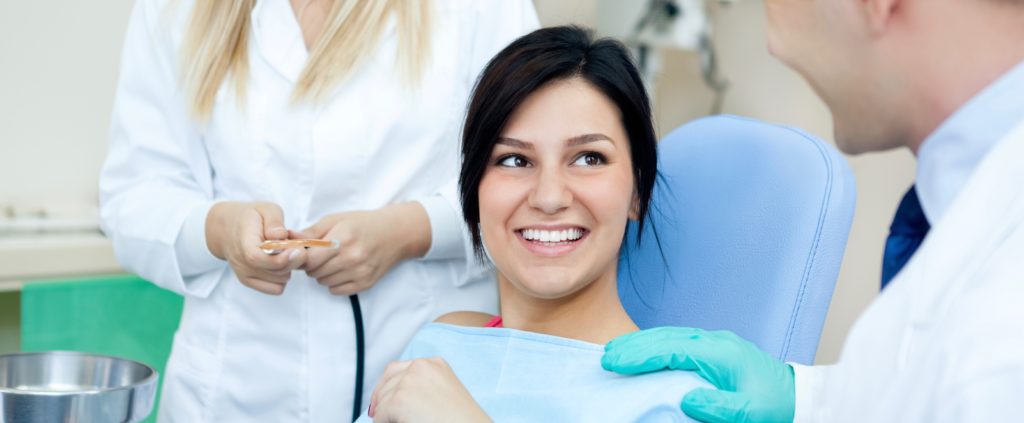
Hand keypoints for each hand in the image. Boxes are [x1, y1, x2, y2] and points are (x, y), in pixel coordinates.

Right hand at [206, 201, 307, 294]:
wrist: (226, 229)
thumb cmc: (250, 218)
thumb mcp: (265, 209)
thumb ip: (274, 221)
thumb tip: (280, 235)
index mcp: (244, 243)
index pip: (258, 259)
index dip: (281, 258)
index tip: (298, 249)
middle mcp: (242, 263)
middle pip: (275, 272)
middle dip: (293, 260)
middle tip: (297, 246)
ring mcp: (245, 275)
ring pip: (279, 281)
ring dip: (289, 268)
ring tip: (285, 252)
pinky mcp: (250, 282)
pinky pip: (276, 289)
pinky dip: (283, 278)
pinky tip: (281, 263)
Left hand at [295, 202, 430, 295]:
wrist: (396, 233)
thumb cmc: (363, 224)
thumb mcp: (336, 219)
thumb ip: (312, 232)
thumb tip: (288, 238)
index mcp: (342, 239)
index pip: (309, 259)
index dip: (301, 256)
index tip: (303, 251)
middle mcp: (352, 258)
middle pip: (314, 272)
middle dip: (311, 264)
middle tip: (319, 254)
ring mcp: (360, 272)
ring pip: (323, 282)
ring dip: (322, 273)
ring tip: (332, 260)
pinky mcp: (365, 284)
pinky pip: (336, 290)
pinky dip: (334, 282)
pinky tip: (341, 270)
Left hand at [368, 358, 489, 422]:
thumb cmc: (461, 419)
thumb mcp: (444, 393)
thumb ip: (422, 388)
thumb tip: (392, 398)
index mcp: (434, 364)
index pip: (399, 369)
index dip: (388, 386)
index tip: (381, 402)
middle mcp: (420, 366)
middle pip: (386, 379)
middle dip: (380, 397)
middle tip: (376, 413)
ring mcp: (408, 381)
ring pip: (381, 399)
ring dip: (384, 413)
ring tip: (399, 422)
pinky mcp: (399, 400)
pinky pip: (380, 416)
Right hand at [601, 327, 794, 422]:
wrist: (799, 396)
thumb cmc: (775, 405)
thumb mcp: (750, 413)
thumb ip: (719, 406)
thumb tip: (687, 399)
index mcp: (720, 354)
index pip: (671, 348)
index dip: (640, 354)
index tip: (614, 361)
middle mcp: (715, 342)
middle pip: (665, 336)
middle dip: (634, 345)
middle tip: (606, 356)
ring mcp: (715, 343)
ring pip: (670, 335)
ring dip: (642, 342)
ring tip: (617, 352)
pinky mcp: (715, 349)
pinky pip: (678, 341)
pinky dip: (656, 344)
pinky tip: (644, 352)